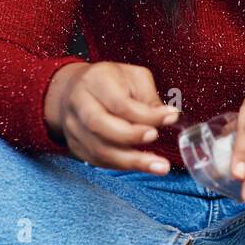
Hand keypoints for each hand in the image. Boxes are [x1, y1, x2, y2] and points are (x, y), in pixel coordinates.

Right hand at [44, 61, 179, 172]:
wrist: (74, 90)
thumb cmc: (111, 82)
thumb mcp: (134, 78)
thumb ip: (149, 98)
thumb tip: (169, 118)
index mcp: (95, 80)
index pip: (119, 102)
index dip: (146, 114)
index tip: (171, 117)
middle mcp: (79, 104)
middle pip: (100, 125)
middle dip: (131, 136)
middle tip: (156, 137)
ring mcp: (73, 127)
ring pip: (99, 149)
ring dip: (131, 161)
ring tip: (159, 166)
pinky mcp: (75, 146)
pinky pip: (98, 161)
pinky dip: (122, 165)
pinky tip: (142, 165)